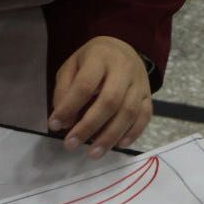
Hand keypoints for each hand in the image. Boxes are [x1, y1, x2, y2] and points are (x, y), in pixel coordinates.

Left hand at [49, 36, 152, 157]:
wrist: (122, 49)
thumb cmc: (92, 61)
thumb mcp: (71, 67)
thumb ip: (64, 91)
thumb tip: (65, 123)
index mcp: (100, 57)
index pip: (85, 85)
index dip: (69, 107)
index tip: (54, 125)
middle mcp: (123, 69)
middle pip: (109, 101)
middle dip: (89, 126)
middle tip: (71, 145)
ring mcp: (139, 83)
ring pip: (128, 112)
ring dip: (110, 136)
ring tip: (93, 153)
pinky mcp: (148, 96)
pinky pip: (145, 117)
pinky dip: (133, 133)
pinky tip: (118, 145)